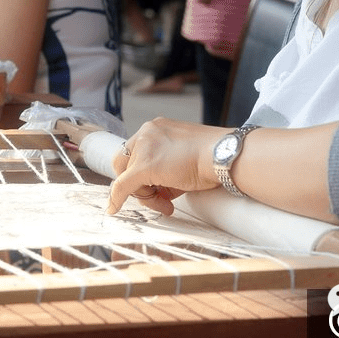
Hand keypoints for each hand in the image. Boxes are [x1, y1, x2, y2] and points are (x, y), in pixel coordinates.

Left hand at [107, 117, 225, 216]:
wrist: (225, 155)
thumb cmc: (213, 158)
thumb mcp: (185, 160)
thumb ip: (167, 171)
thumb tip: (158, 192)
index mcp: (157, 128)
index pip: (136, 152)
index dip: (142, 174)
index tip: (155, 188)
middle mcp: (147, 132)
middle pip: (127, 164)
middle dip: (142, 186)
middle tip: (163, 200)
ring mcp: (145, 147)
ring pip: (128, 178)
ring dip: (146, 196)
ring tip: (169, 203)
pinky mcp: (145, 166)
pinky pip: (122, 186)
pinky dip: (117, 198)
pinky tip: (113, 209)